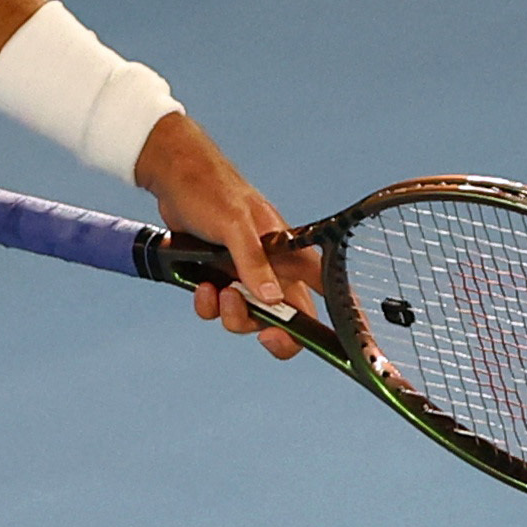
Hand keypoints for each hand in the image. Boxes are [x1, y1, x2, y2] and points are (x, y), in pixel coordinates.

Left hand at [133, 111, 323, 359]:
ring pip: (252, 318)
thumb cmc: (212, 189)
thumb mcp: (234, 223)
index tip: (353, 347)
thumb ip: (253, 260)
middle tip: (265, 333)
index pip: (330, 288)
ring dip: (234, 316)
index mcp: (291, 253)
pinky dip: (209, 305)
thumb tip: (271, 299)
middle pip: (292, 319)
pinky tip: (201, 287)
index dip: (346, 319)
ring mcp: (245, 275)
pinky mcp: (219, 277)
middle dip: (278, 333)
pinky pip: (220, 308)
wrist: (172, 178)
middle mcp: (274, 268)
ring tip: (217, 292)